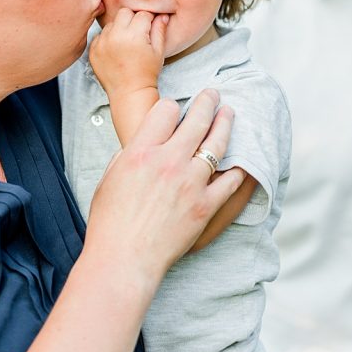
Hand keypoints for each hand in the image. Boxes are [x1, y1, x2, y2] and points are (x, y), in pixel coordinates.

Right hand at [85, 89, 245, 280]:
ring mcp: (191, 183)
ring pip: (217, 143)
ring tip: (230, 115)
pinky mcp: (206, 206)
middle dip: (208, 102)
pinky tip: (242, 160)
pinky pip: (230, 180)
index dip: (171, 107)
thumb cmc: (109, 221)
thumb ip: (128, 156)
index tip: (174, 109)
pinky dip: (238, 168)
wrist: (124, 257)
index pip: (165, 111)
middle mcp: (168, 161)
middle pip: (196, 120)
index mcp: (140, 151)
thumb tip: (142, 145)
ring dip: (226, 124)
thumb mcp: (109, 178)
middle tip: (214, 94)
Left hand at [89, 8, 167, 97]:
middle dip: (132, 19)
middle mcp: (115, 36)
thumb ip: (159, 30)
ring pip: (111, 23)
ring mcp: (101, 43)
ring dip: (119, 28)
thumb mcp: (158, 51)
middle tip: (137, 33)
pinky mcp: (93, 49)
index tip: (149, 28)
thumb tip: (162, 15)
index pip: (142, 14)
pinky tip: (115, 50)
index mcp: (134, 35)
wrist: (129, 92)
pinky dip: (108, 39)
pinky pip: (100, 35)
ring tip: (126, 43)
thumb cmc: (146, 73)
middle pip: (124, 13)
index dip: (148, 20)